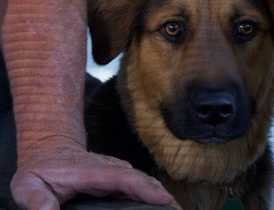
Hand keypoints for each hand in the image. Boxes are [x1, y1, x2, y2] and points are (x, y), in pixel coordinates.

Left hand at [11, 141, 180, 209]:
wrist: (51, 150)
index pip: (122, 178)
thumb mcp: (27, 185)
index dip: (144, 188)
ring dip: (159, 195)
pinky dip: (152, 194)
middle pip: (140, 180)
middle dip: (160, 195)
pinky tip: (159, 204)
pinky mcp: (118, 178)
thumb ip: (36, 200)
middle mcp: (109, 169)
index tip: (163, 198)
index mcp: (91, 171)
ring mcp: (115, 172)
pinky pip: (139, 185)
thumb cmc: (41, 169)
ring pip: (143, 181)